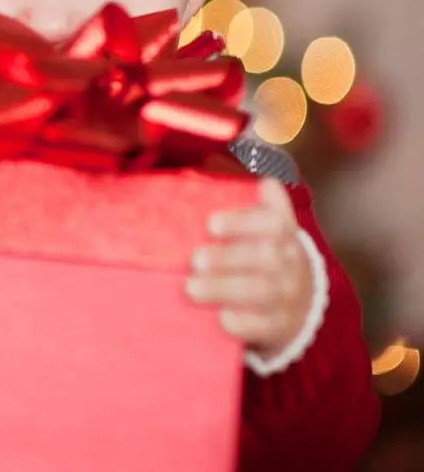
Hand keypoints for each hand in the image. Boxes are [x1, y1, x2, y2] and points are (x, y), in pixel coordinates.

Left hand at [187, 178, 313, 360]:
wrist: (297, 304)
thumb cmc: (260, 251)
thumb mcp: (258, 220)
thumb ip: (242, 191)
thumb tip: (218, 161)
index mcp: (282, 230)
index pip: (274, 220)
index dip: (244, 220)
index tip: (211, 223)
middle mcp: (289, 261)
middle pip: (265, 258)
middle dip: (227, 258)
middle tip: (194, 259)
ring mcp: (287, 295)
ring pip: (262, 292)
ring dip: (224, 289)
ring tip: (191, 288)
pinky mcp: (279, 326)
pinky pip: (265, 326)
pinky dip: (243, 323)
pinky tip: (221, 319)